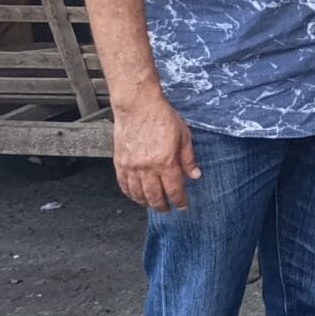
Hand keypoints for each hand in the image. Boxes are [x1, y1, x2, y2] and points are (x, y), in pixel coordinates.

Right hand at [112, 95, 199, 211]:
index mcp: (165, 162)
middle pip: (155, 196)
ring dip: (146, 203)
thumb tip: (195, 176)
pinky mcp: (119, 163)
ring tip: (153, 205)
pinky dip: (130, 194)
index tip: (183, 206)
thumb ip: (188, 158)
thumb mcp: (183, 135)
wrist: (138, 106)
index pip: (174, 190)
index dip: (179, 201)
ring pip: (138, 194)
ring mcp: (131, 166)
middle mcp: (147, 168)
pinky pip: (124, 185)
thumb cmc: (162, 117)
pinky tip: (136, 196)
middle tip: (168, 209)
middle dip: (163, 206)